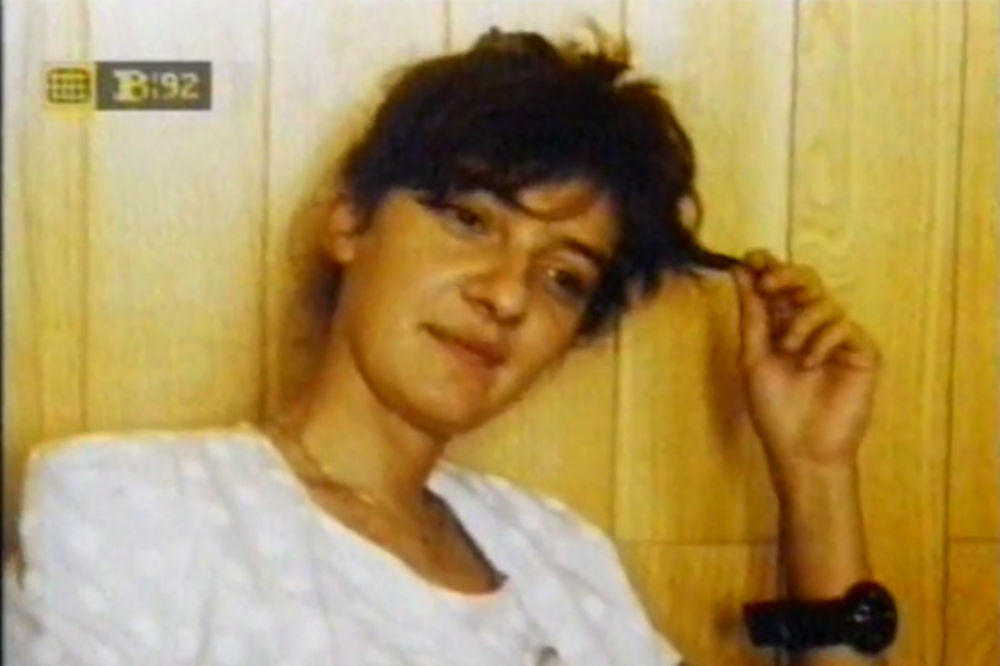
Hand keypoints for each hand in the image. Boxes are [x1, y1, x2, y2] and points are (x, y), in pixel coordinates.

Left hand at [728, 249, 881, 481]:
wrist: (801, 450)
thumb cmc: (775, 409)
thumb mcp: (753, 356)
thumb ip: (751, 314)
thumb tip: (739, 271)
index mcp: (784, 326)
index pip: (780, 285)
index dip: (767, 267)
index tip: (750, 257)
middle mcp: (813, 327)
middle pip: (807, 281)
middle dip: (785, 276)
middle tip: (768, 283)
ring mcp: (839, 339)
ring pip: (824, 301)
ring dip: (800, 320)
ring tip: (789, 349)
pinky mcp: (862, 352)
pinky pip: (844, 326)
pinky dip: (822, 339)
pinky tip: (810, 362)